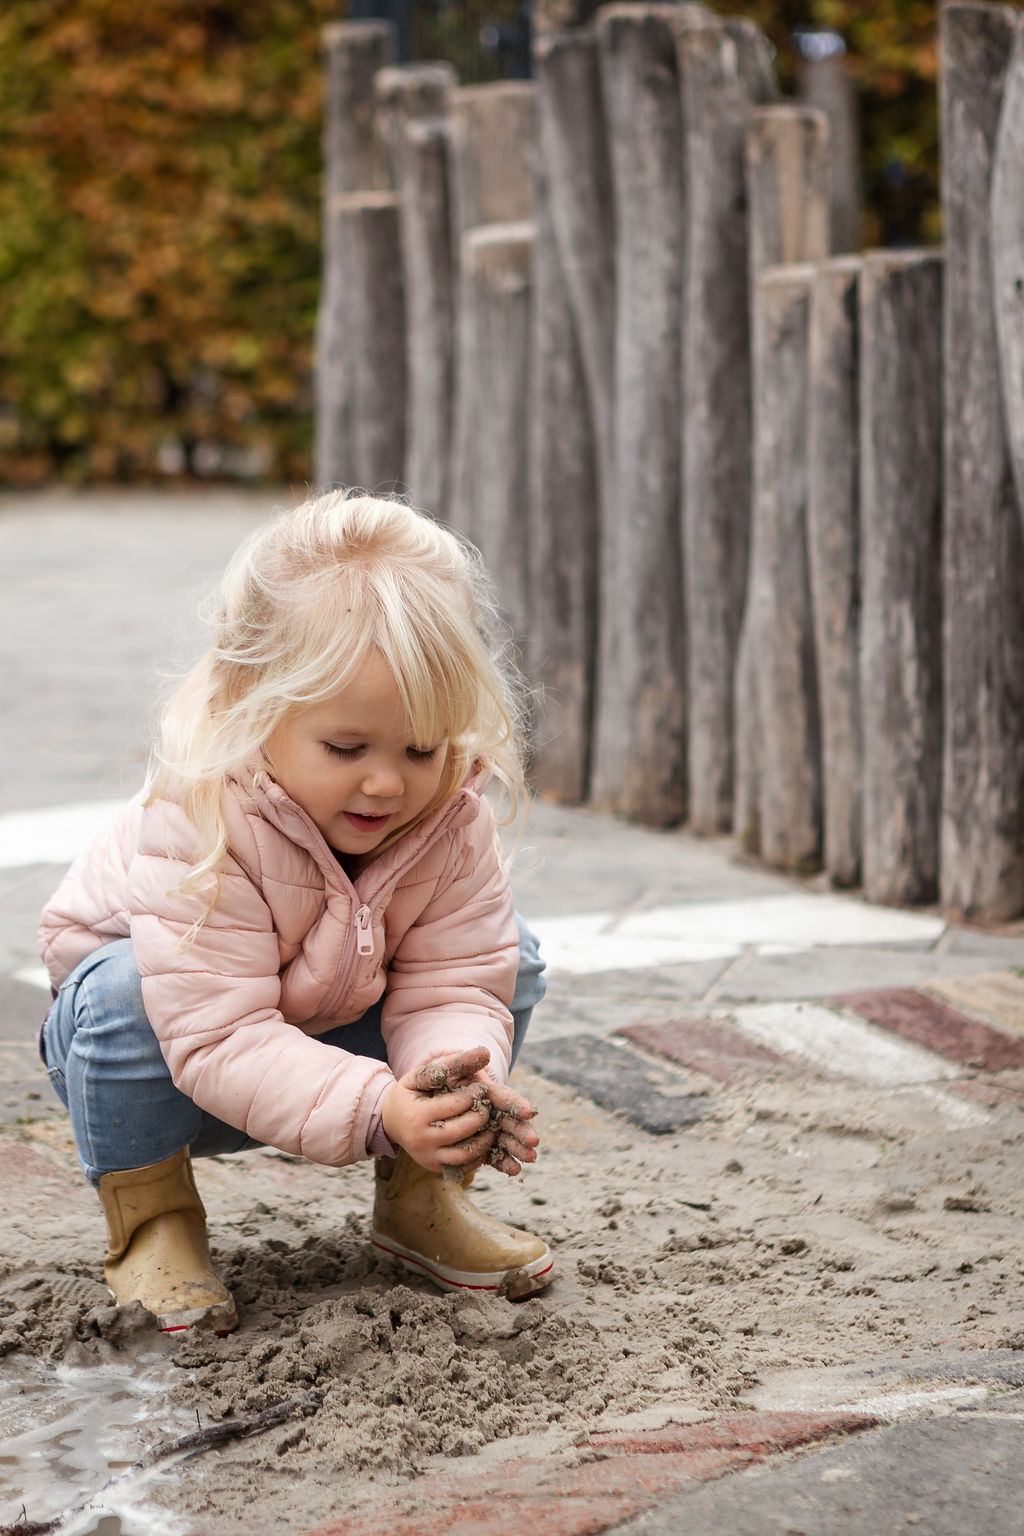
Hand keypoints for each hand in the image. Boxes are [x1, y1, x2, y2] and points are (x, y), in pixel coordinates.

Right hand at [380, 1048, 539, 1176]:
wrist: (390, 1122)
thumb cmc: (410, 1094)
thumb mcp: (422, 1074)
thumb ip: (453, 1063)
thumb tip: (485, 1052)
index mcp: (416, 1115)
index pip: (454, 1105)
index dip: (473, 1095)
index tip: (481, 1088)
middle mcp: (421, 1140)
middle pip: (462, 1130)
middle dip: (480, 1116)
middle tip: (488, 1106)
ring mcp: (427, 1157)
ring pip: (464, 1154)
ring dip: (484, 1140)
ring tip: (490, 1126)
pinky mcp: (434, 1168)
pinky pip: (462, 1166)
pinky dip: (478, 1155)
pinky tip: (482, 1140)